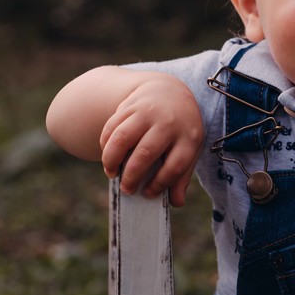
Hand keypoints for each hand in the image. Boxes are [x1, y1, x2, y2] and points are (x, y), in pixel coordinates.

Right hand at [99, 75, 202, 204]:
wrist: (170, 91)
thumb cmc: (180, 129)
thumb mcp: (189, 148)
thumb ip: (182, 174)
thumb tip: (176, 203)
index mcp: (189, 137)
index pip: (175, 166)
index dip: (160, 183)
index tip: (148, 194)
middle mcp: (168, 122)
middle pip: (146, 153)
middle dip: (132, 176)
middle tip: (126, 189)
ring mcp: (148, 112)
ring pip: (122, 138)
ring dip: (111, 159)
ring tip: (111, 173)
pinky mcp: (130, 105)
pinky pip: (112, 127)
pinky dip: (105, 144)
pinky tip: (108, 155)